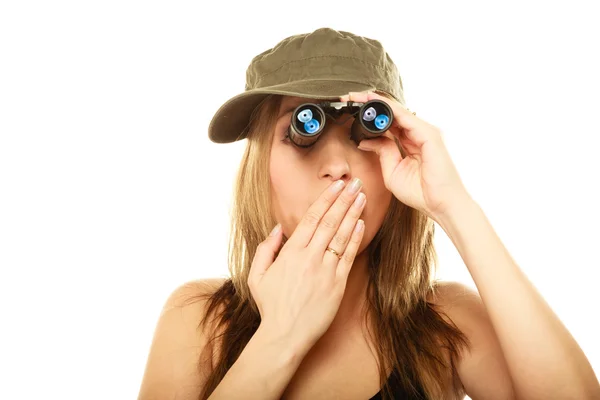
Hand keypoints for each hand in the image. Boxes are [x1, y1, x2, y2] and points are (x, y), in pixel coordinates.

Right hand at [248, 178, 365, 350]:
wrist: (285, 335)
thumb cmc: (270, 306)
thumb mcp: (257, 275)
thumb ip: (266, 249)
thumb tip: (278, 229)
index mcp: (291, 252)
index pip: (311, 219)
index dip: (325, 200)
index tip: (336, 186)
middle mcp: (310, 257)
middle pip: (330, 222)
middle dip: (343, 200)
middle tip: (355, 183)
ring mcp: (326, 270)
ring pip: (341, 236)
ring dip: (352, 214)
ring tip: (361, 197)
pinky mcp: (338, 284)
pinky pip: (348, 256)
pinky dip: (355, 238)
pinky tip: (361, 224)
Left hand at [340, 91, 471, 221]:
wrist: (441, 205)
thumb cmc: (422, 193)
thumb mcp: (392, 171)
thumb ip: (382, 152)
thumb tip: (365, 140)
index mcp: (412, 143)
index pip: (389, 124)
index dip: (371, 116)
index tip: (353, 109)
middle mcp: (419, 134)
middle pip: (393, 113)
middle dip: (371, 104)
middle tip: (350, 97)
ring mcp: (426, 132)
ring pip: (398, 111)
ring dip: (378, 102)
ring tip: (359, 96)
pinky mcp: (429, 135)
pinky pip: (405, 117)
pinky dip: (389, 109)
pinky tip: (375, 103)